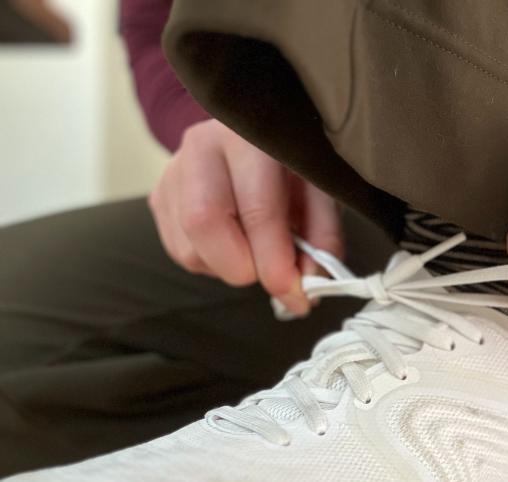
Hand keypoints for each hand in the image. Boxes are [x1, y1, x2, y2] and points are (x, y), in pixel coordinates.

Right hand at [149, 119, 342, 315]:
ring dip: (228, 268)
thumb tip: (308, 283)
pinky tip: (233, 243)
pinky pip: (179, 252)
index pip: (255, 208)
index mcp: (251, 138)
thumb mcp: (321, 193)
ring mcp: (172, 172)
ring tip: (255, 250)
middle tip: (272, 276)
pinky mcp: (159, 196)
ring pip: (189, 248)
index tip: (294, 291)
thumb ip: (321, 238)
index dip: (274, 260)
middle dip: (243, 267)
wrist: (256, 142)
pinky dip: (211, 263)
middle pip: (205, 223)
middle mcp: (203, 148)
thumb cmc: (291, 168)